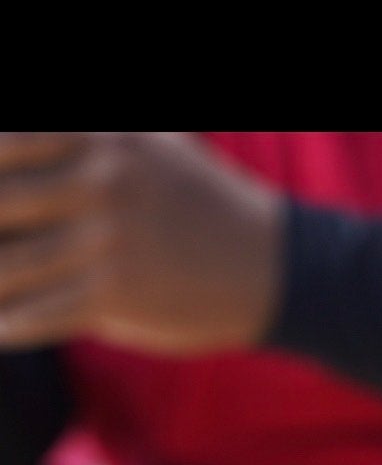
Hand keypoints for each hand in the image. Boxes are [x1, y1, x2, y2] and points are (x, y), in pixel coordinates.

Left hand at [0, 132, 284, 353]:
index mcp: (100, 139)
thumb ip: (89, 141)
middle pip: (0, 201)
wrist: (271, 266)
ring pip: (8, 265)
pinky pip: (39, 316)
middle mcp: (96, 184)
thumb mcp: (151, 140)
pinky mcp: (114, 298)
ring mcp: (104, 243)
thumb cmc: (203, 200)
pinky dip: (10, 326)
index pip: (7, 146)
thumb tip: (28, 150)